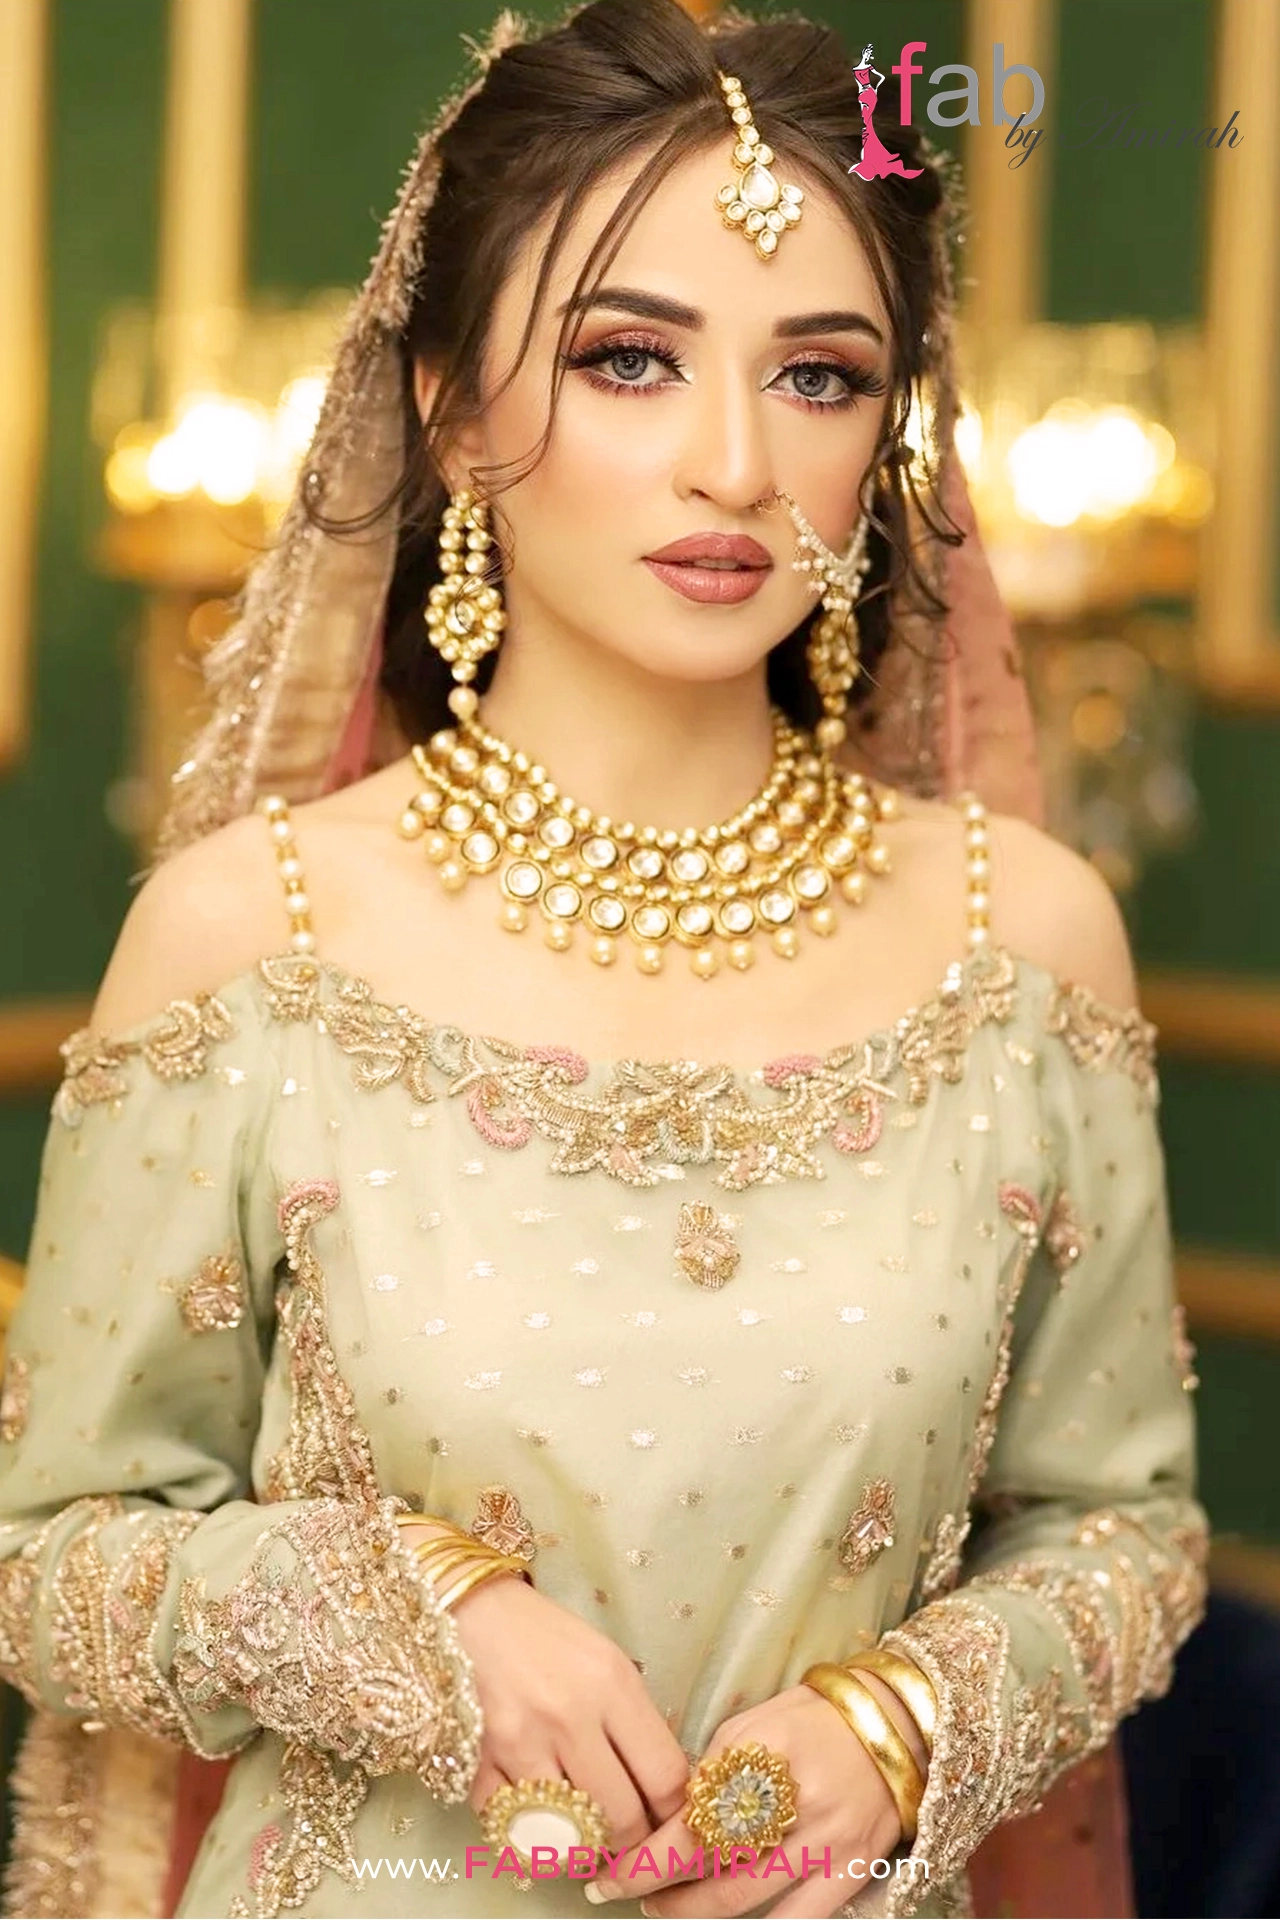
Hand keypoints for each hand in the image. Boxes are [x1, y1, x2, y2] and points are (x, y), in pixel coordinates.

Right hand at [400, 1525, 690, 1863]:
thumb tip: (658, 1792)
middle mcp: (571, 1717)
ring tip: (583, 1837)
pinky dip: (524, 1831)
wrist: (470, 1610)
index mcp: (613, 1685)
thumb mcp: (606, 1663)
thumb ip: (632, 1723)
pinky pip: (511, 1826)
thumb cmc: (546, 1637)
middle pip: (622, 1818)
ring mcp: (520, 1743)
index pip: (665, 1777)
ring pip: (569, 1835)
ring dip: (580, 1846)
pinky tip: (533, 1815)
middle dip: (630, 1843)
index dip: (673, 1814)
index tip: (668, 1824)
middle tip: (626, 1843)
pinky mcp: (475, 1761)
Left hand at [586, 1678, 921, 1917]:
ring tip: (660, 1907)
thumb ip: (713, 1765)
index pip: (693, 1815)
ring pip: (744, 1897)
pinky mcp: (852, 1871)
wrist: (897, 1725)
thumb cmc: (815, 1718)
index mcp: (766, 1751)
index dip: (647, 1852)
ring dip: (692, 1910)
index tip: (610, 1868)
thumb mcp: (756, 1722)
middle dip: (658, 1884)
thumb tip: (667, 1809)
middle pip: (711, 1860)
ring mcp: (828, 1841)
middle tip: (620, 1889)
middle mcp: (797, 1799)